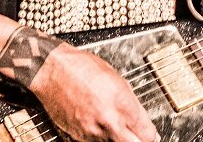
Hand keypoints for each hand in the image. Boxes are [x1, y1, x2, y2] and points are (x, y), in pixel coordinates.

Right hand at [29, 43, 157, 141]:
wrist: (51, 70)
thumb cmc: (81, 68)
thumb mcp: (117, 79)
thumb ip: (132, 104)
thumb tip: (142, 121)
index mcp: (122, 105)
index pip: (147, 134)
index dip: (150, 134)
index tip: (149, 133)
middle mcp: (109, 122)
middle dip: (139, 140)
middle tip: (138, 136)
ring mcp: (92, 133)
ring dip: (118, 139)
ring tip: (113, 124)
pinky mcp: (78, 138)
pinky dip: (101, 138)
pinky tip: (98, 125)